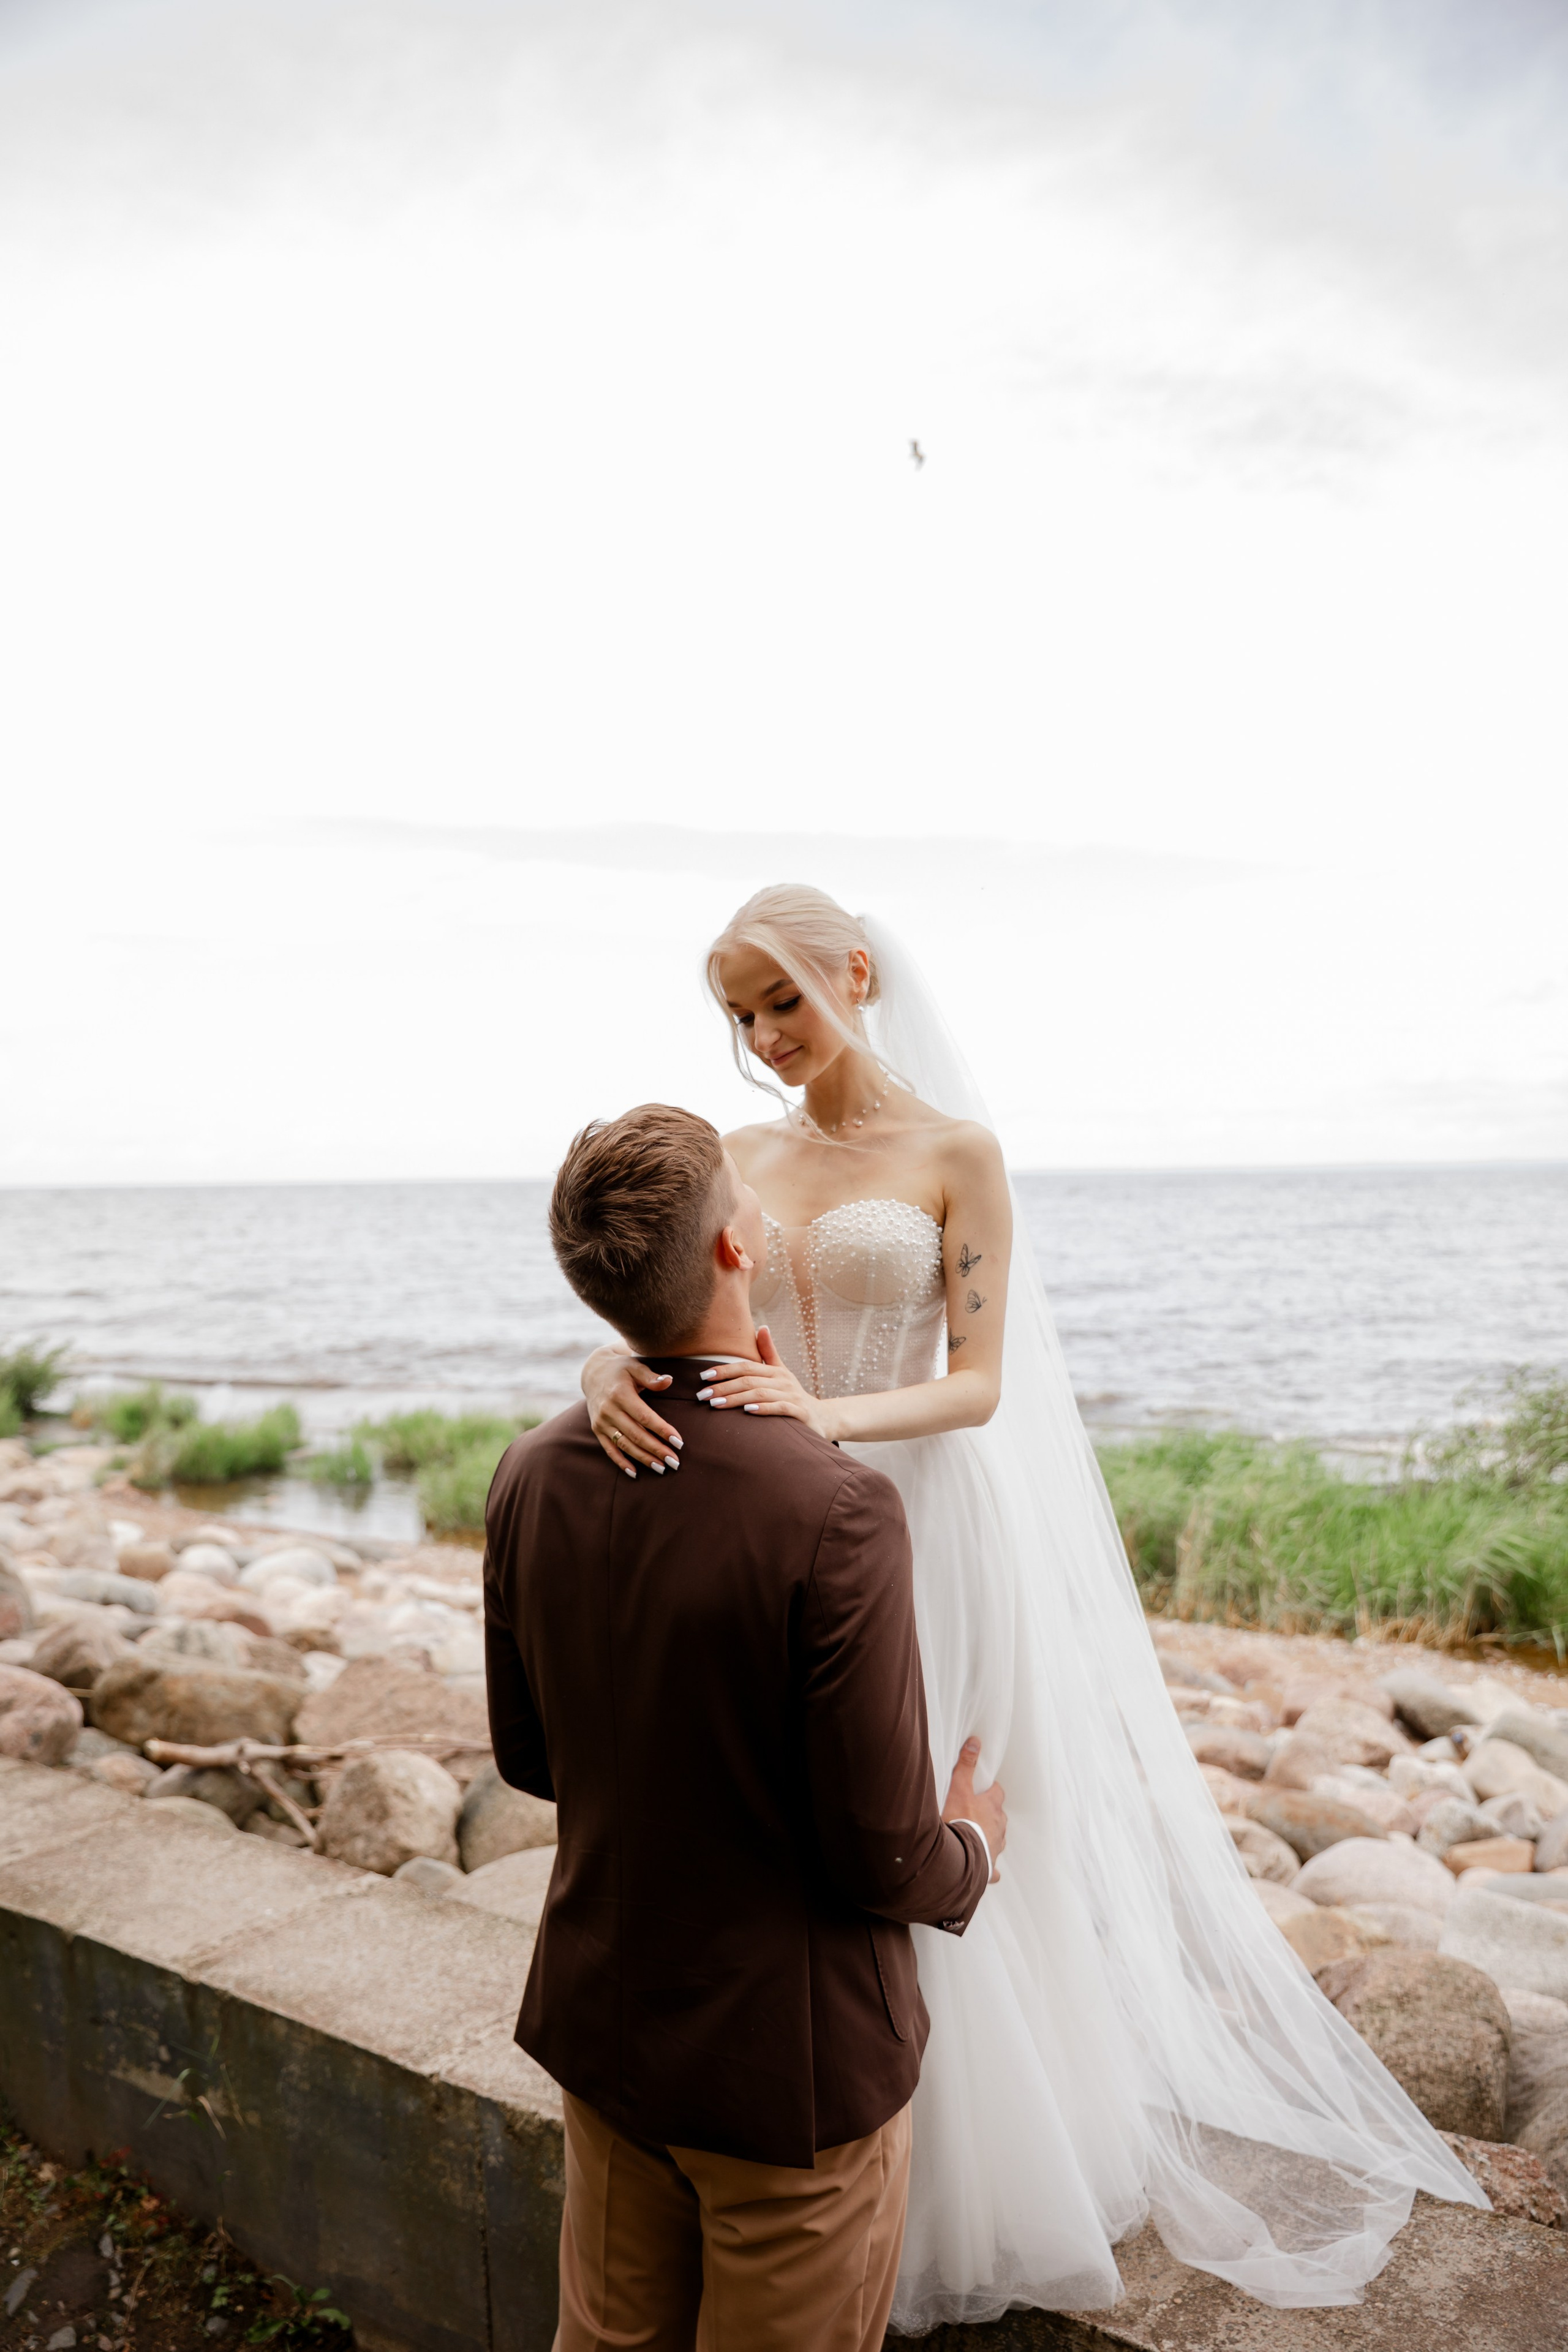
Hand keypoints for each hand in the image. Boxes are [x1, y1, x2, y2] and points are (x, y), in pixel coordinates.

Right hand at [582, 1348, 682, 1478]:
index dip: (662, 1430)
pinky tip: (635, 1473)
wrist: (593, 1373)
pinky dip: (621, 1462)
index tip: (678, 1442)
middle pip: (636, 1434)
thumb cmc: (621, 1369)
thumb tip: (668, 1381)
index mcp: (620, 1394)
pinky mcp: (597, 1430)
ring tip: (661, 1469)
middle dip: (656, 1450)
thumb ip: (651, 1376)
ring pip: (624, 1445)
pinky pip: (609, 1449)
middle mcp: (609, 1410)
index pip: (644, 1416)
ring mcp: (601, 1422)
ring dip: (643, 1459)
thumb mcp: (635, 1366)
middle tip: (674, 1462)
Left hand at [697, 1327, 831, 1438]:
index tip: (703, 1376)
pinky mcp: (799, 1412)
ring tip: (716, 1404)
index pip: (746, 1367)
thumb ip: (769, 1352)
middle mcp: (783, 1381)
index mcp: (776, 1371)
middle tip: (702, 1395)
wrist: (821, 1417)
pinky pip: (780, 1408)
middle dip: (723, 1387)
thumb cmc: (792, 1394)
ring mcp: (792, 1396)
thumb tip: (761, 1326)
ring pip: (760, 1394)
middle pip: (749, 1381)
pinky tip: (747, 1411)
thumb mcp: (781, 1372)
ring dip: (736, 1399)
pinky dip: (763, 1409)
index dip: (724, 1370)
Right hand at [942, 1736, 1005, 1883]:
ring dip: (990, 1836)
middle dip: (990, 1813)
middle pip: (998, 1816)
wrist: (958, 1858)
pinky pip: (992, 1869)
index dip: (990, 1790)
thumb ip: (965, 1766)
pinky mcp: (989, 1866)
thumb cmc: (959, 1822)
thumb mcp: (958, 1789)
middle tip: (975, 1811)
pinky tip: (984, 1870)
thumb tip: (975, 1742)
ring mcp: (995, 1847)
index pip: (997, 1793)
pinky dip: (989, 1868)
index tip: (982, 1789)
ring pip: (998, 1839)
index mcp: (992, 1808)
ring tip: (977, 1837)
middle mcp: (998, 1827)